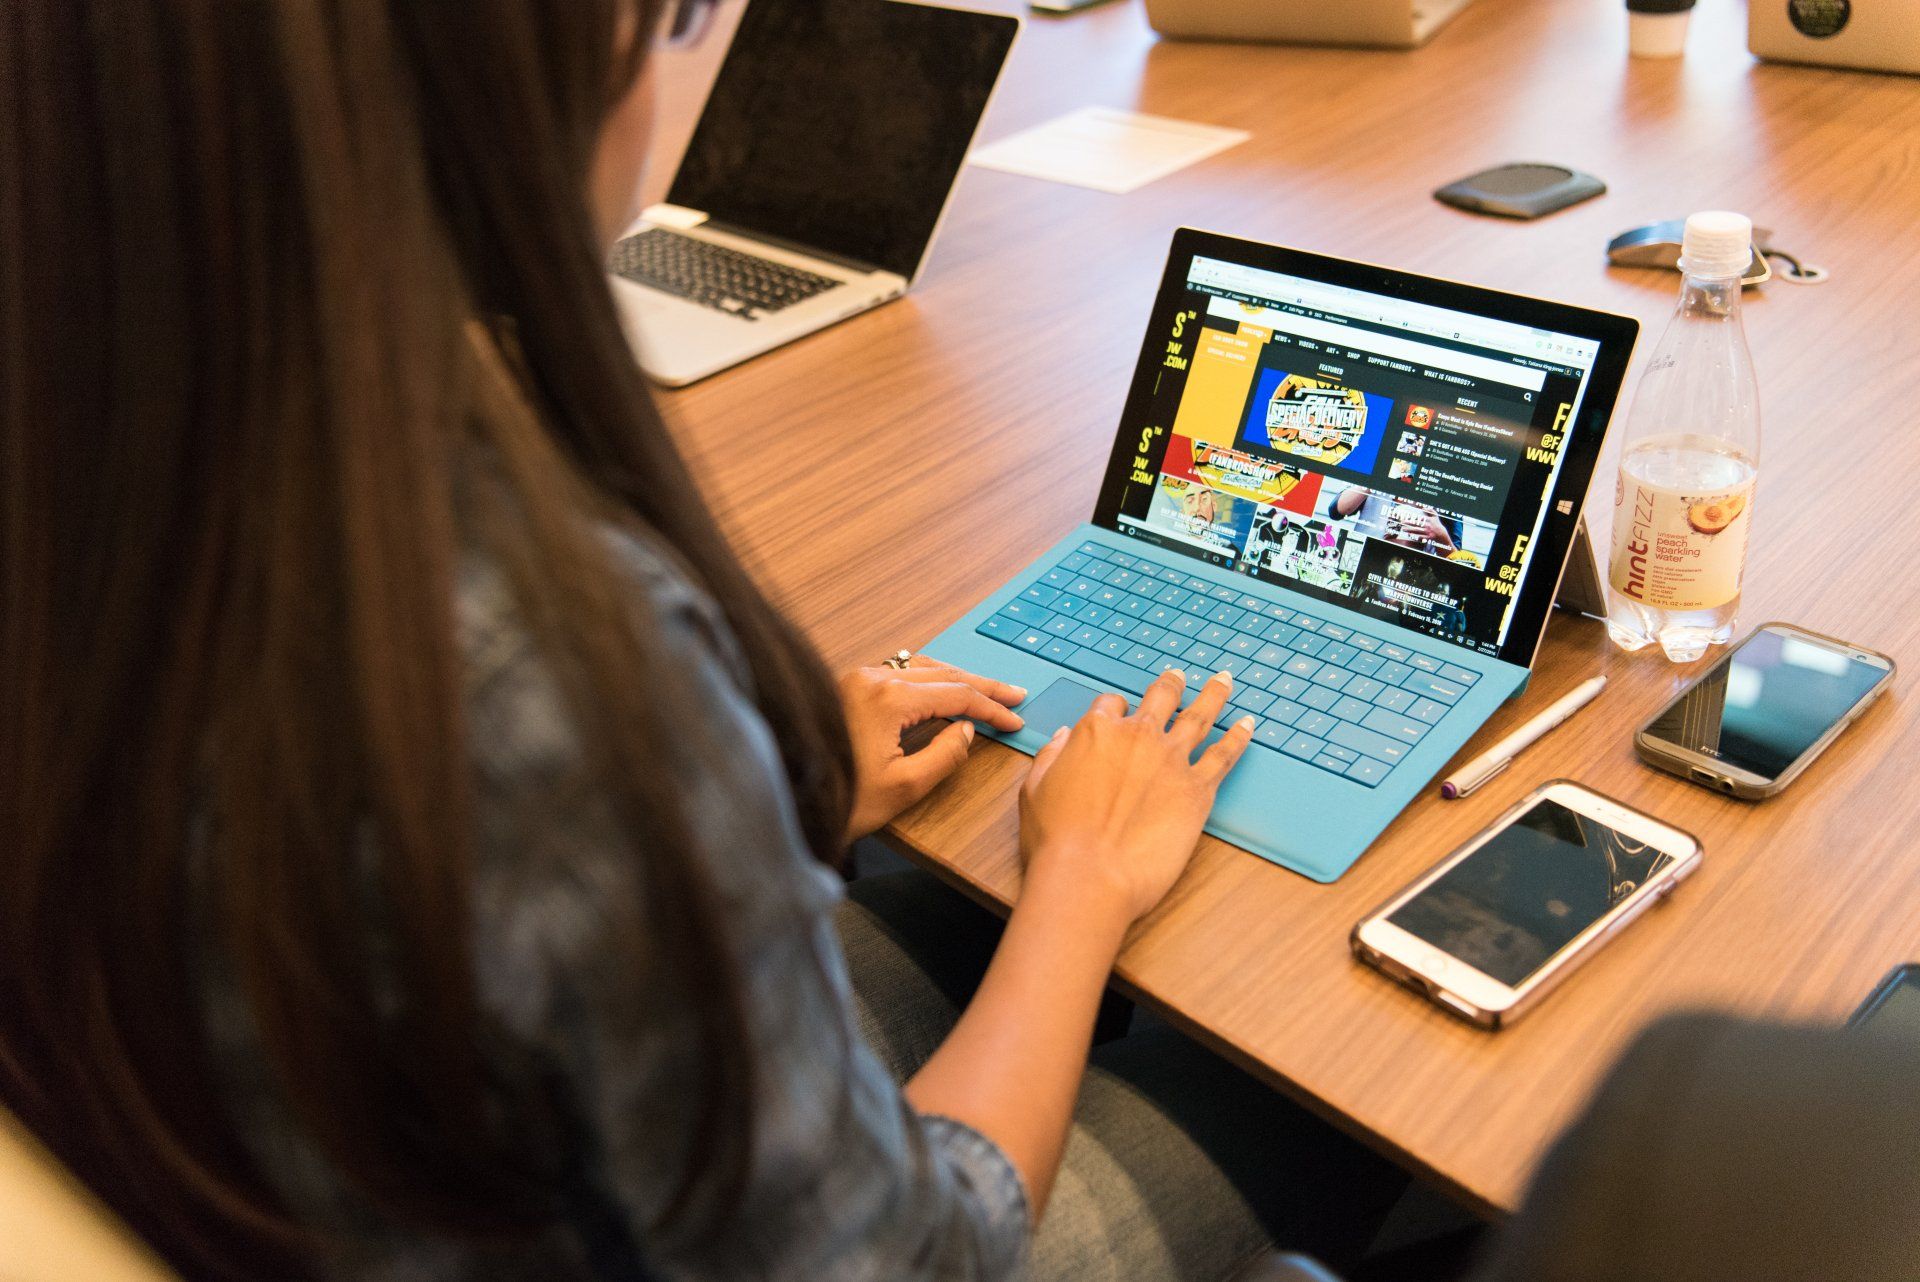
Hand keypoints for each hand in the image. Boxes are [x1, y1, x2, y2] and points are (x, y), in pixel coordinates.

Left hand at [840, 656, 1026, 843]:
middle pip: (943, 674)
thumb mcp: (904, 787)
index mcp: (889, 698)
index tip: (1014, 719)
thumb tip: (966, 729)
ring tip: (983, 690)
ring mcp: (856, 679)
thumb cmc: (840, 799)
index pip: (956, 695)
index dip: (990, 708)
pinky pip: (898, 672)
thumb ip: (944, 755)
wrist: (787, 797)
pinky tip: (938, 688)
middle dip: (981, 686)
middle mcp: (872, 678)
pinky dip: (928, 679)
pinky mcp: (846, 687)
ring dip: (955, 679)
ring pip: (920, 668)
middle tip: (1013, 694)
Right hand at [1018, 669, 1253, 923]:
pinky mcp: (1198, 790)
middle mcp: (1137, 737)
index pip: (1109, 705)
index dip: (1113, 710)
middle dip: (1170, 684)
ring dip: (1214, 694)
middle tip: (1178, 675)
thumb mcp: (1034, 789)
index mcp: (1096, 732)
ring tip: (1224, 680)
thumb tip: (1065, 737)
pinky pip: (1225, 755)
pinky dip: (1239, 737)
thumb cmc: (1056, 840)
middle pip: (1161, 697)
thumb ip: (1052, 756)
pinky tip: (1249, 725)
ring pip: (1200, 716)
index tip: (1117, 715)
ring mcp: (1172, 760)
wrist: (1090, 876)